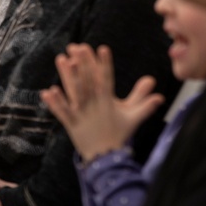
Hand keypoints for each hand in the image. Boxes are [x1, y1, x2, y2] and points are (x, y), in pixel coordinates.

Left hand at [41, 43, 163, 162]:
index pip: (106, 79)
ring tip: (62, 59)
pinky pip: (62, 113)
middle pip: (88, 81)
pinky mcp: (72, 125)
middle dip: (83, 63)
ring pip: (74, 93)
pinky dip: (55, 103)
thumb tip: (158, 90)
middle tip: (77, 46)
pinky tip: (47, 91)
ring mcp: (82, 115)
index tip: (102, 48)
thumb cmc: (119, 134)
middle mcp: (94, 106)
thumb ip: (143, 101)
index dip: (105, 64)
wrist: (107, 159)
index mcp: (108, 102)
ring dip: (67, 76)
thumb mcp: (133, 117)